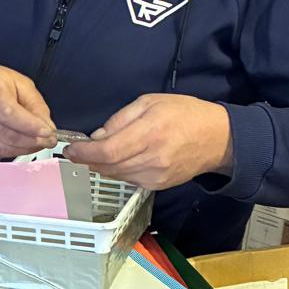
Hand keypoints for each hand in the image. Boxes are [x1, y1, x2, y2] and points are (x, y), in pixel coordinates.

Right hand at [0, 63, 57, 158]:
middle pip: (6, 134)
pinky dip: (11, 152)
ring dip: (24, 149)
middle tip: (48, 140)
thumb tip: (47, 128)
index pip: (8, 112)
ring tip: (36, 142)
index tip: (47, 132)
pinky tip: (18, 144)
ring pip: (1, 148)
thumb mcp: (19, 83)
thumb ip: (36, 105)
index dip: (30, 126)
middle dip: (32, 141)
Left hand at [64, 94, 232, 191]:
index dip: (84, 153)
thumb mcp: (150, 102)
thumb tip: (97, 137)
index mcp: (150, 132)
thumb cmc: (184, 114)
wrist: (217, 139)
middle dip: (89, 159)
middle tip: (79, 151)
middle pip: (108, 167)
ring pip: (116, 175)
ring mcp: (156, 176)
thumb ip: (120, 119)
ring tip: (99, 153)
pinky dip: (118, 171)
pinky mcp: (159, 185)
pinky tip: (121, 160)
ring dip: (102, 166)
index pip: (107, 151)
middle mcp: (152, 158)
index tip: (70, 149)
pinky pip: (128, 180)